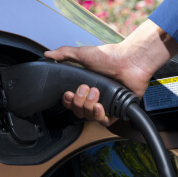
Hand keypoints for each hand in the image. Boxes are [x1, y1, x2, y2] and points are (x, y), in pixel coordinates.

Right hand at [45, 19, 177, 125]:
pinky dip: (99, 116)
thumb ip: (64, 54)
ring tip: (95, 93)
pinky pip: (104, 122)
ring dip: (88, 106)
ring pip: (90, 118)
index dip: (68, 102)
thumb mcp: (83, 54)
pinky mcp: (117, 111)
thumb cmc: (110, 57)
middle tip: (85, 88)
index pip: (72, 103)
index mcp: (86, 88)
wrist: (130, 61)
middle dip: (79, 102)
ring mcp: (106, 105)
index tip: (69, 94)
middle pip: (79, 112)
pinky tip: (99, 106)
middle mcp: (95, 98)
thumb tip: (48, 54)